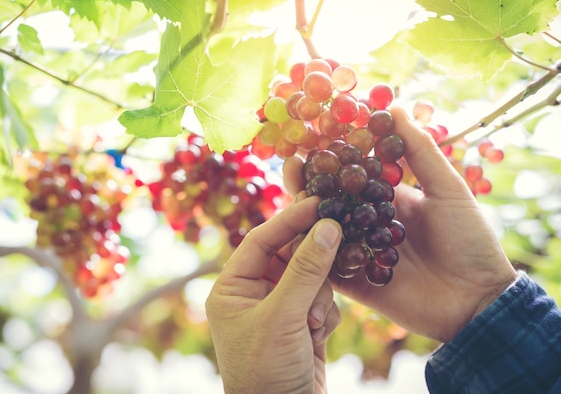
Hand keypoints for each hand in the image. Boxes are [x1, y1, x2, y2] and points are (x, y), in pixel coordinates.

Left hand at [206, 196, 342, 393]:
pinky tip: (317, 336)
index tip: (319, 201)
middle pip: (290, 255)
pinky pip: (322, 300)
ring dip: (318, 296)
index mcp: (232, 287)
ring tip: (311, 323)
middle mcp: (253, 294)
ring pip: (311, 277)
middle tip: (337, 240)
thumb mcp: (283, 316)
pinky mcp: (301, 324)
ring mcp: (279, 309)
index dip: (290, 218)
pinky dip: (325, 314)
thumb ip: (306, 269)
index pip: (261, 239)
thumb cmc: (267, 370)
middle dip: (311, 262)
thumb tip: (328, 225)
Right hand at [284, 106, 516, 341]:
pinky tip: (295, 233)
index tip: (314, 134)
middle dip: (310, 180)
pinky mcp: (353, 281)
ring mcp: (358, 252)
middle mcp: (367, 222)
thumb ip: (419, 152)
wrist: (478, 300)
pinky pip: (325, 265)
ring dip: (304, 211)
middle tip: (292, 161)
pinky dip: (309, 251)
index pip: (353, 172)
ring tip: (292, 190)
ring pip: (322, 229)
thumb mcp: (448, 189)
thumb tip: (393, 108)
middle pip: (331, 199)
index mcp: (387, 199)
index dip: (334, 155)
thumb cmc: (470, 240)